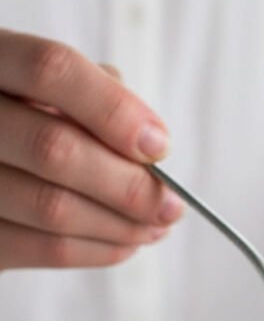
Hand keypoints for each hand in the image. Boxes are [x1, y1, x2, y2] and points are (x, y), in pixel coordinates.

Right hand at [0, 29, 182, 270]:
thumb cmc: (34, 116)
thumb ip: (100, 97)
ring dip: (123, 225)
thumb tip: (152, 145)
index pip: (51, 70)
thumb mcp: (58, 88)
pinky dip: (101, 250)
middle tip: (173, 205)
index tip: (160, 145)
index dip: (114, 109)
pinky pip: (45, 249)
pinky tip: (127, 242)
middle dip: (131, 185)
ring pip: (53, 208)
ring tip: (157, 225)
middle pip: (54, 148)